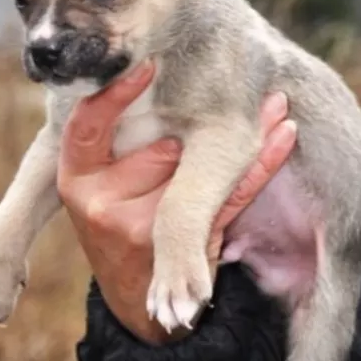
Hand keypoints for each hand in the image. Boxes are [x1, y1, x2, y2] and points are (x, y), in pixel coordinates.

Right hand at [58, 61, 296, 343]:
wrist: (136, 297)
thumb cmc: (119, 218)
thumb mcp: (100, 181)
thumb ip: (116, 135)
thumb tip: (154, 63)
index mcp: (77, 178)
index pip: (87, 125)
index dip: (116, 94)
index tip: (149, 65)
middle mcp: (100, 204)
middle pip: (158, 146)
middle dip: (184, 136)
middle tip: (212, 112)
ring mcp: (138, 229)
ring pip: (195, 168)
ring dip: (229, 144)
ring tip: (267, 108)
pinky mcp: (178, 249)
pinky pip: (228, 196)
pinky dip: (260, 164)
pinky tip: (283, 133)